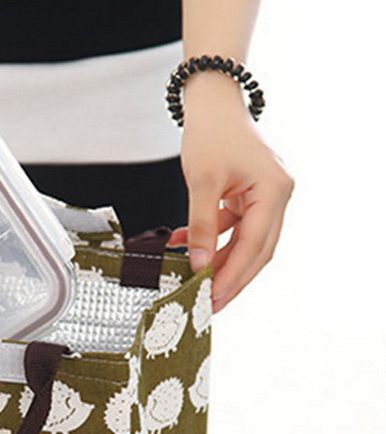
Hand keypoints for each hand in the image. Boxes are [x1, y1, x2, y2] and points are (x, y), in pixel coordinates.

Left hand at [166, 75, 293, 311]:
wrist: (212, 103)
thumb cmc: (211, 132)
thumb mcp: (202, 182)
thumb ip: (200, 226)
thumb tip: (198, 264)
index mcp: (274, 191)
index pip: (254, 245)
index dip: (233, 275)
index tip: (213, 297)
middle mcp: (276, 196)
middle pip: (257, 250)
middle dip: (232, 278)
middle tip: (209, 304)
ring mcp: (264, 197)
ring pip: (244, 243)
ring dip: (219, 261)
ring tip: (195, 281)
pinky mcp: (248, 197)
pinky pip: (232, 228)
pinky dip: (210, 239)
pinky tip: (184, 246)